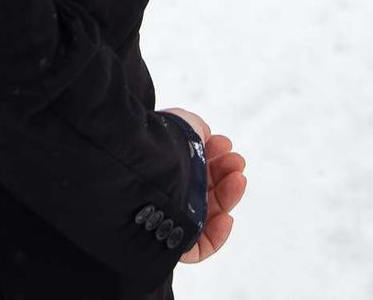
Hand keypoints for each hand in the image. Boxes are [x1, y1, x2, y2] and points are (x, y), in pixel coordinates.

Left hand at [160, 107, 247, 264]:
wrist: (134, 168)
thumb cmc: (154, 146)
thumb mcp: (178, 125)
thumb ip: (195, 128)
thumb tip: (206, 135)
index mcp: (165, 169)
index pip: (193, 168)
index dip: (214, 156)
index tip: (225, 143)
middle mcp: (167, 193)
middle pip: (205, 190)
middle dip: (225, 173)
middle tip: (236, 160)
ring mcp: (171, 217)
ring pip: (209, 215)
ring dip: (229, 196)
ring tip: (238, 178)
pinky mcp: (173, 244)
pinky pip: (200, 247)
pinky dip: (218, 235)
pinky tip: (226, 216)